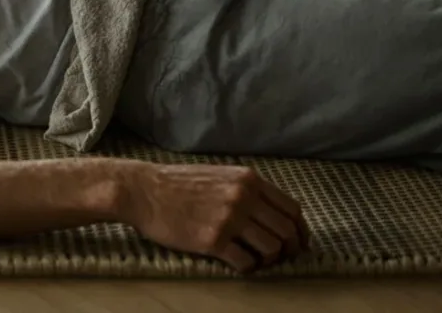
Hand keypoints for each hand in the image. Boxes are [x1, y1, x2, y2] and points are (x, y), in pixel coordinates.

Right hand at [119, 163, 309, 272]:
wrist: (143, 191)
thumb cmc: (176, 184)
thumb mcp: (218, 175)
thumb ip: (245, 189)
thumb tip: (270, 213)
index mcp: (248, 180)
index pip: (291, 209)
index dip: (299, 230)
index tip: (296, 242)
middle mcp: (243, 197)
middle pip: (287, 231)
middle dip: (289, 249)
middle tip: (280, 257)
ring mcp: (229, 219)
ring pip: (272, 248)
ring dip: (268, 259)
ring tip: (255, 259)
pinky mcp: (213, 240)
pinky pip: (246, 262)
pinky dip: (247, 267)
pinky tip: (236, 263)